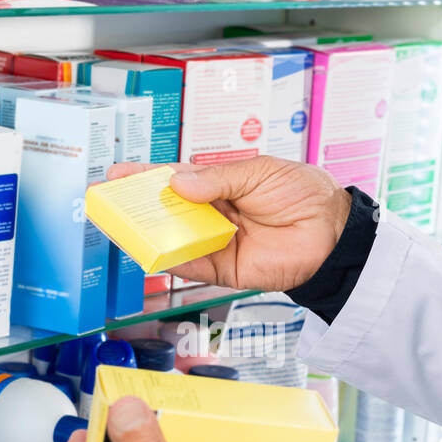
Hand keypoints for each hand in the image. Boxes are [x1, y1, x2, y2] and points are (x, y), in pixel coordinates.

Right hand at [106, 156, 351, 291]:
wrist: (332, 234)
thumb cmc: (303, 194)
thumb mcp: (258, 172)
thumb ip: (216, 178)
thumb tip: (177, 183)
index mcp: (222, 184)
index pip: (176, 178)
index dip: (146, 175)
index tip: (117, 173)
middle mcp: (214, 213)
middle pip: (167, 210)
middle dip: (137, 205)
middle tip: (108, 200)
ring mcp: (216, 241)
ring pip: (172, 238)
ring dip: (146, 232)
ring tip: (119, 225)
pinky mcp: (223, 269)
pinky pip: (189, 266)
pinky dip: (167, 260)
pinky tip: (146, 251)